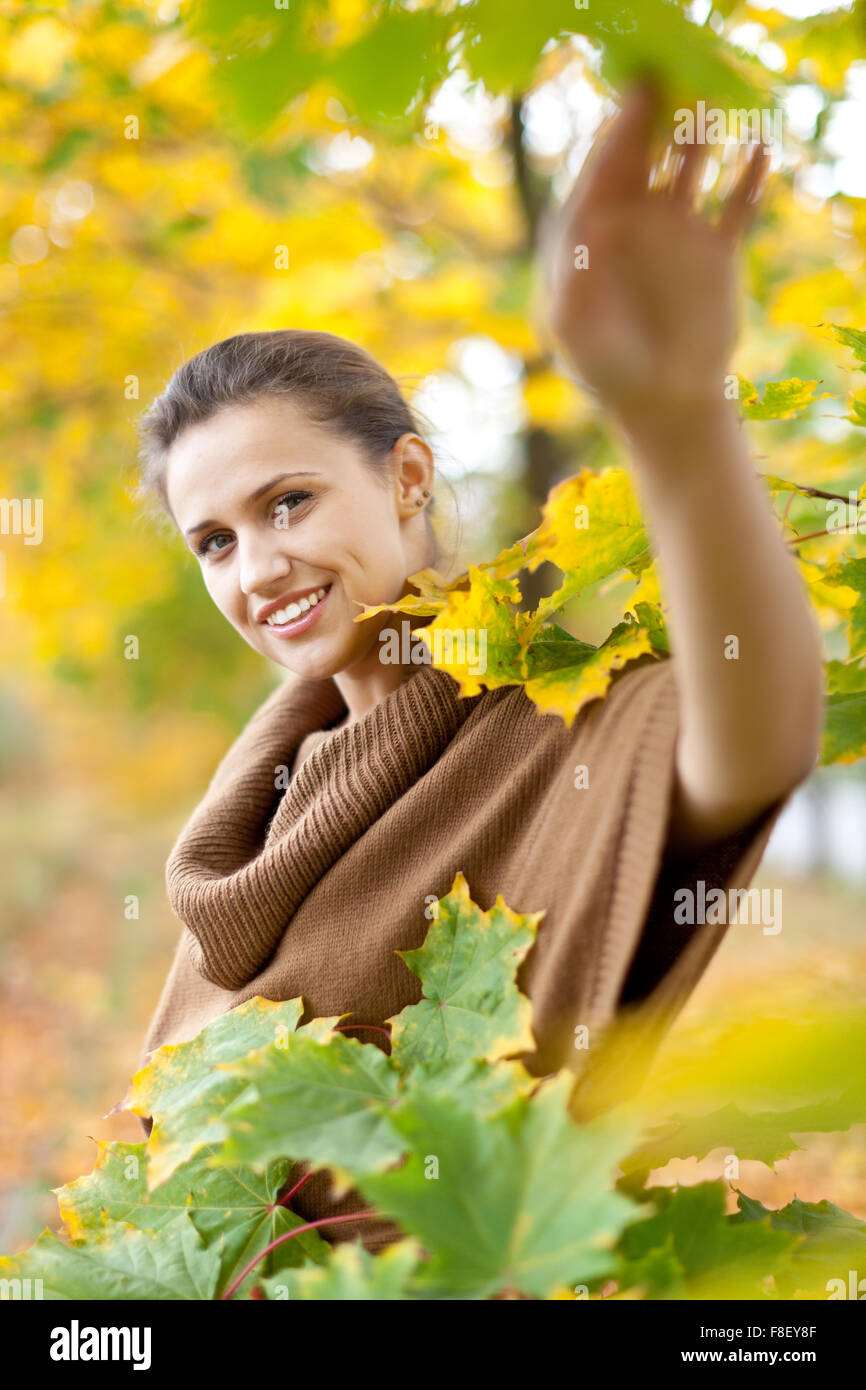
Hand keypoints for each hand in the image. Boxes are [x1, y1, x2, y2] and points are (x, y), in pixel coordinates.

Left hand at [544, 82, 769, 433]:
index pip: (596, 175)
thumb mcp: (576, 330)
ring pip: (689, 167)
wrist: (664, 403)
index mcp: (589, 234)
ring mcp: (674, 232)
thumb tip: (589, 229)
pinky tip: (758, 152)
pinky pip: (736, 203)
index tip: (624, 110)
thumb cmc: (608, 372)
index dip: (610, 139)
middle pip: (640, 156)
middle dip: (648, 120)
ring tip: (709, 111)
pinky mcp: (715, 249)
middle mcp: (631, 222)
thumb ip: (573, 280)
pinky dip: (748, 176)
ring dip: (699, 136)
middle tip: (661, 84)